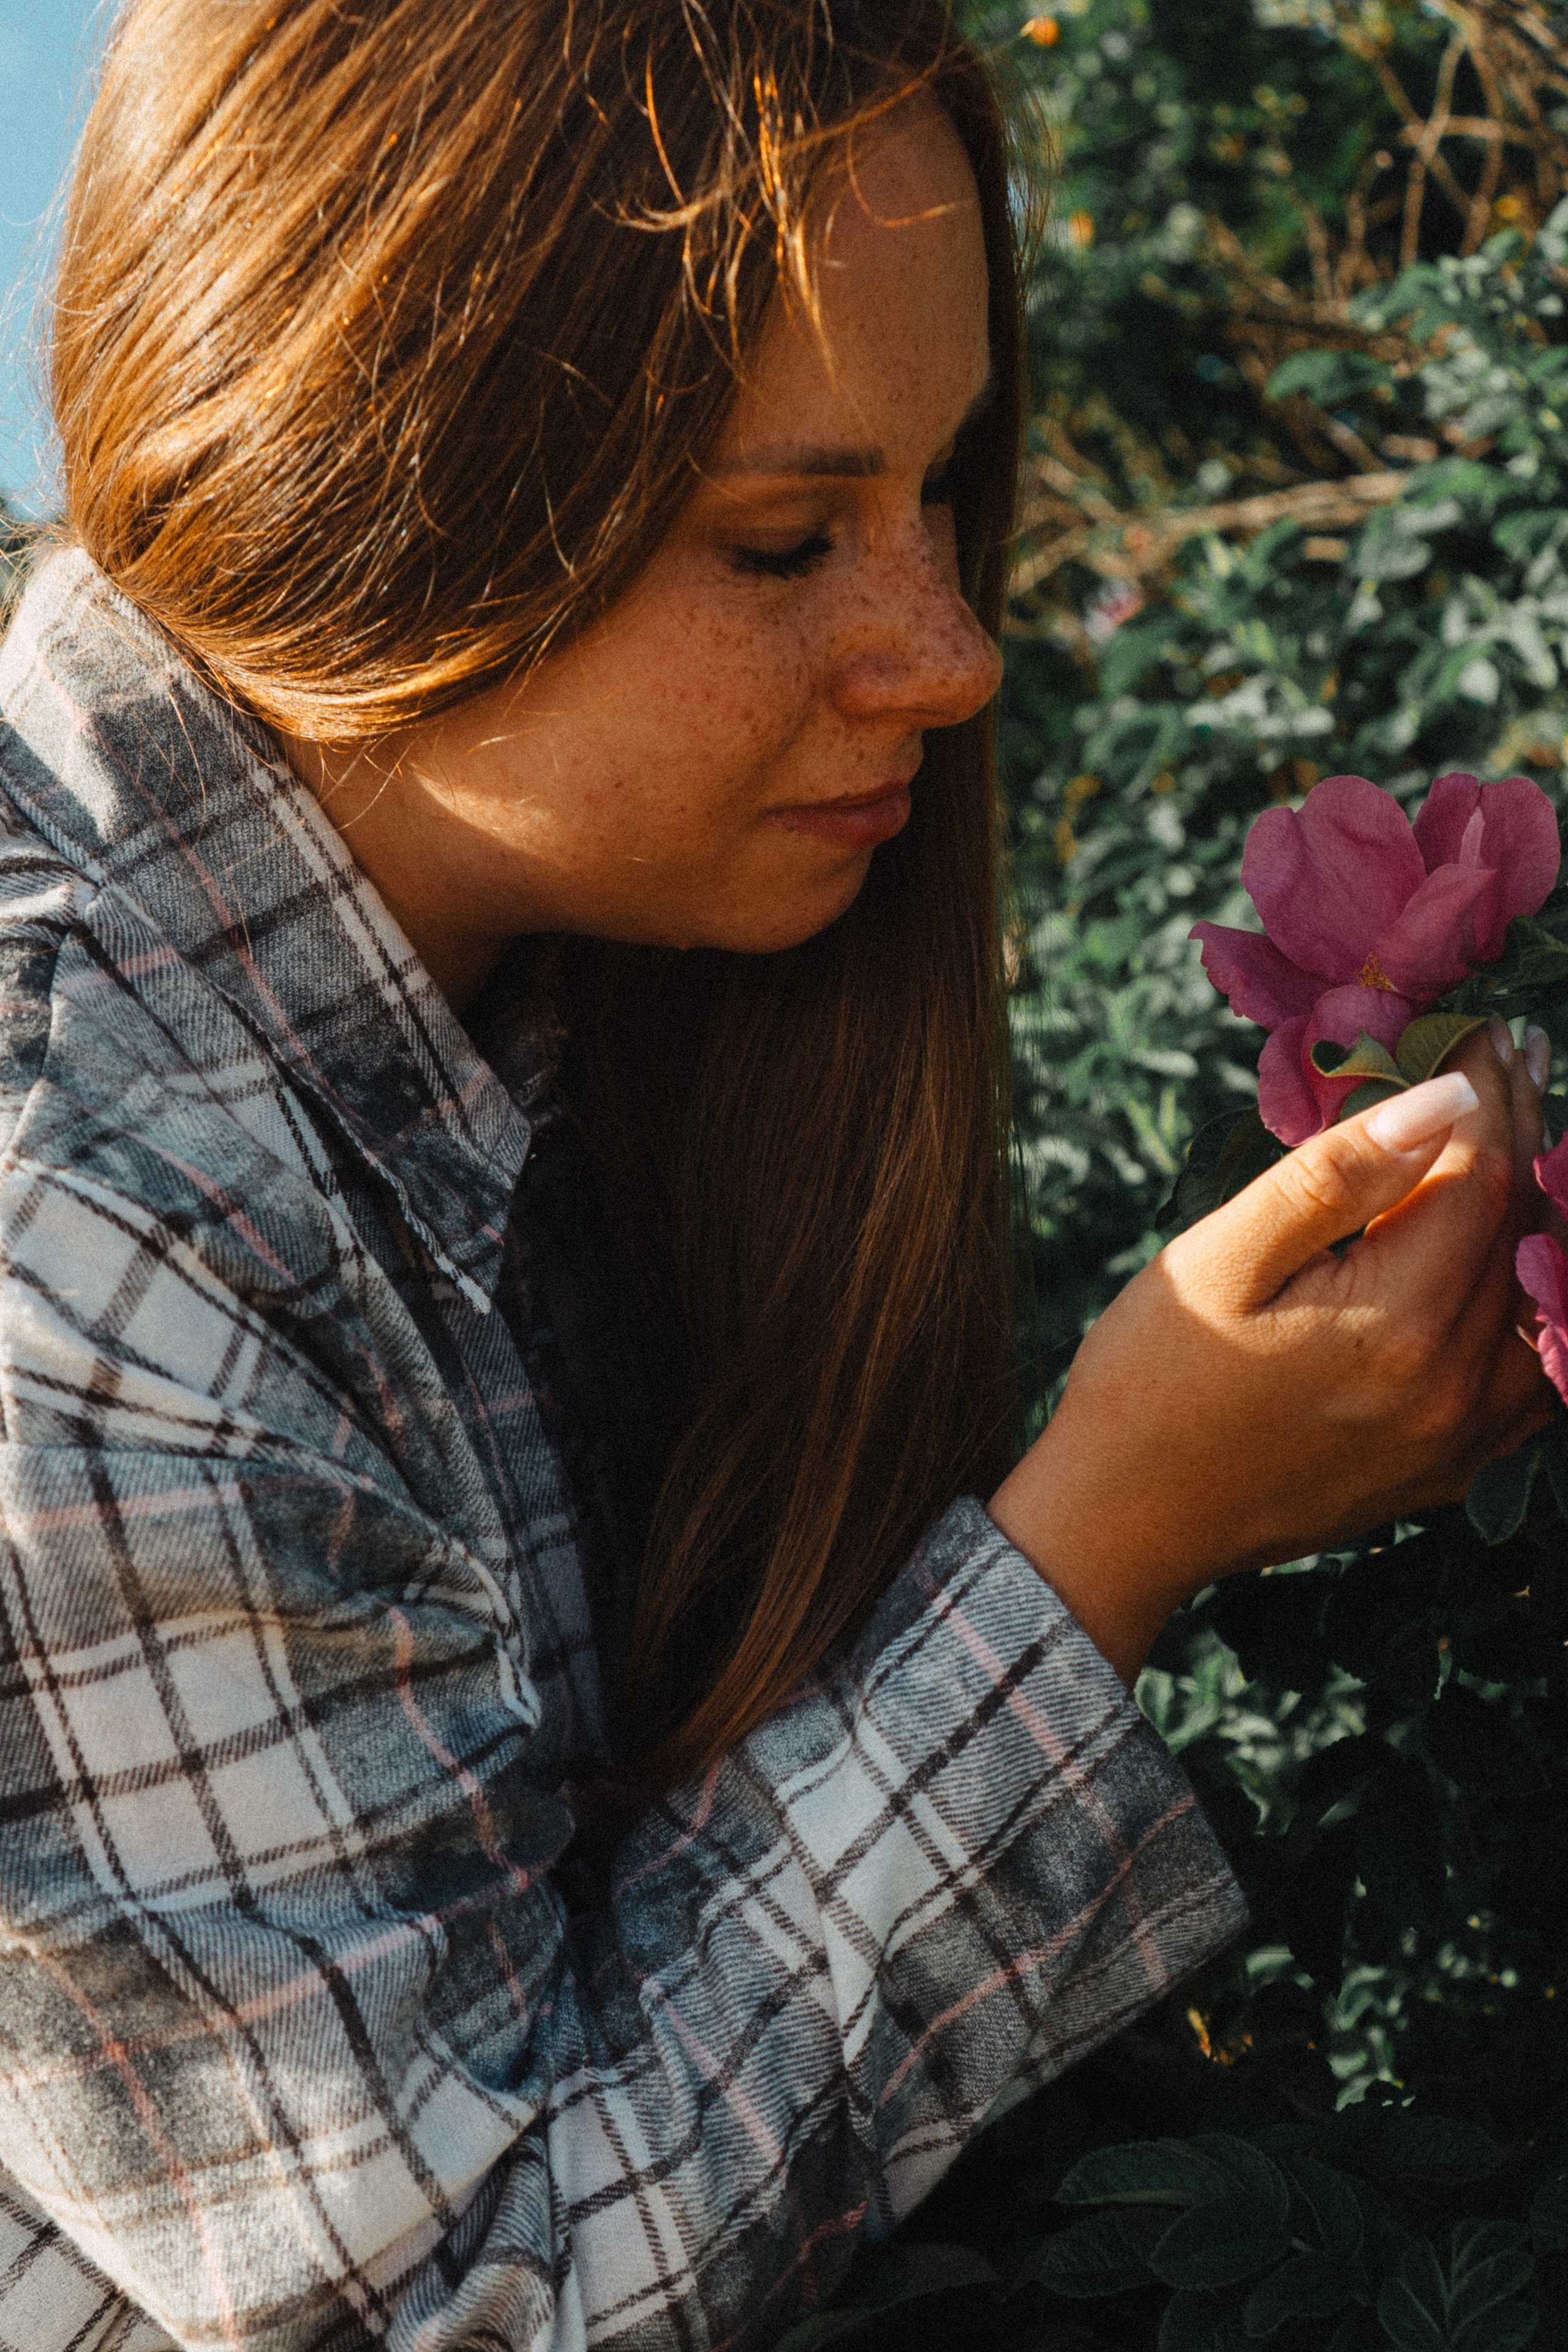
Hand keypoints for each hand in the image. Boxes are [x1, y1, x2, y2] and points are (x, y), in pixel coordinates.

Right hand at [990, 1027, 1553, 1684]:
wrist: (1121, 1522)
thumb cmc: (1147, 1381)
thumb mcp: (1219, 1258)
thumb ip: (1334, 1177)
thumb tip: (1443, 1095)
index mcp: (1393, 1325)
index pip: (1477, 1176)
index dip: (1483, 1091)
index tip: (1476, 1027)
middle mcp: (1450, 1387)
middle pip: (1520, 1229)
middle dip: (1515, 1131)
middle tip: (1510, 1055)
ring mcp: (1458, 1439)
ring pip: (1540, 1298)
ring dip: (1533, 1208)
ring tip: (1514, 1134)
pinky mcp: (1448, 1470)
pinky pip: (1534, 1377)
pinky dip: (1538, 1305)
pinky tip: (1516, 1257)